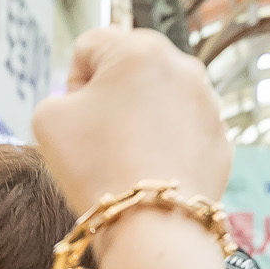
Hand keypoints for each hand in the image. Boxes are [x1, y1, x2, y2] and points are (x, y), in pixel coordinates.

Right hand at [29, 27, 229, 211]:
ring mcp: (208, 103)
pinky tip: (152, 168)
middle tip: (101, 134)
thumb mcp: (47, 118)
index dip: (74, 81)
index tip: (78, 116)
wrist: (153, 223)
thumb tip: (85, 103)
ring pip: (162, 97)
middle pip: (133, 66)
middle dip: (113, 92)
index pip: (91, 46)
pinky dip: (168, 142)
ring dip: (143, 115)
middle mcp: (183, 66)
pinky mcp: (222, 137)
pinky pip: (185, 129)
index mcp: (138, 49)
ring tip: (127, 154)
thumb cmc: (96, 166)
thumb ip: (60, 94)